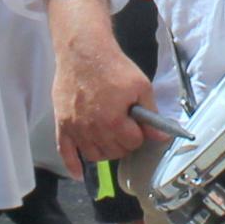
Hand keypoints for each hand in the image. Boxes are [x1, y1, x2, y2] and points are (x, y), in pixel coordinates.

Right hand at [50, 0, 158, 165]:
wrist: (82, 50)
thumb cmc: (113, 66)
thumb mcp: (141, 86)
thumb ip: (151, 115)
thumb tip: (162, 136)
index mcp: (114, 121)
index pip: (132, 143)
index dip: (138, 134)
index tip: (136, 125)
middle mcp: (93, 129)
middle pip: (113, 152)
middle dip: (123, 143)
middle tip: (124, 129)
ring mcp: (75, 128)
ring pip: (93, 155)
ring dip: (104, 151)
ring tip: (109, 138)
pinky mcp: (62, 123)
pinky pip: (64, 151)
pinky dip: (72, 164)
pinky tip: (78, 173)